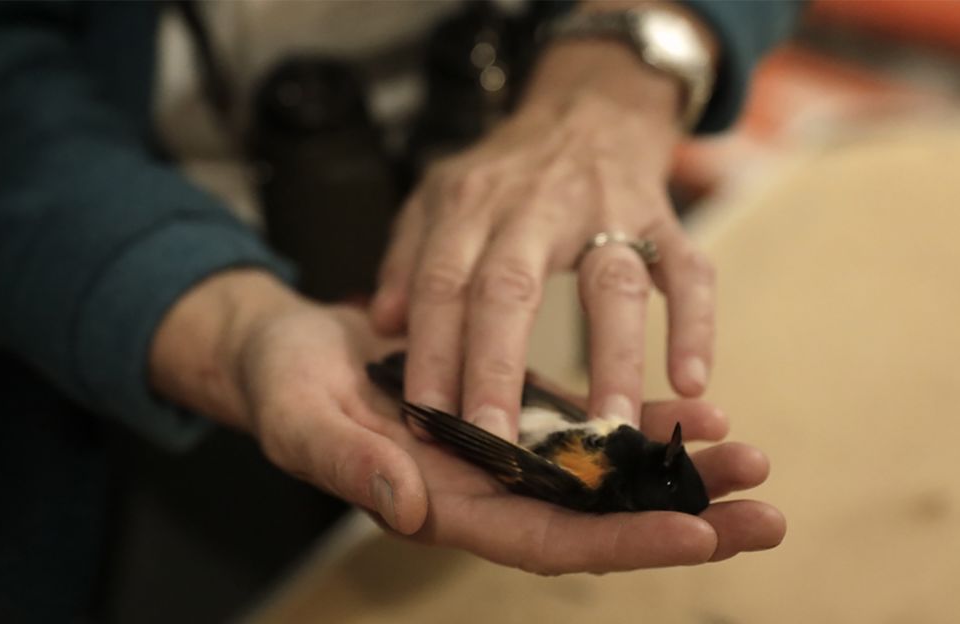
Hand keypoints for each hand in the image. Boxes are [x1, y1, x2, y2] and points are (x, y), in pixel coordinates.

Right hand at [151, 272, 782, 573]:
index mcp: (439, 501)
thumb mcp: (300, 418)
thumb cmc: (281, 385)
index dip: (617, 538)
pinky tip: (694, 405)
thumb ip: (348, 464)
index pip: (542, 537)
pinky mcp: (510, 403)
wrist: (285, 347)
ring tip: (748, 456)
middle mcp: (483, 485)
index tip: (696, 533)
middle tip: (764, 511)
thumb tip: (406, 506)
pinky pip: (585, 418)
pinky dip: (639, 413)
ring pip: (601, 469)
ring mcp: (502, 448)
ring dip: (675, 466)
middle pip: (594, 515)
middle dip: (678, 515)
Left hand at [370, 36, 716, 441]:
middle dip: (499, 368)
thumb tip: (384, 323)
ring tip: (607, 428)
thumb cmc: (507, 170)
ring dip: (612, 357)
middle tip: (497, 441)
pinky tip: (692, 380)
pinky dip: (694, 323)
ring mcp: (607, 211)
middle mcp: (534, 207)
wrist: (588, 105)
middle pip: (512, 288)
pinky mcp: (664, 217)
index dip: (431, 350)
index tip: (424, 419)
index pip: (442, 283)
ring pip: (610, 284)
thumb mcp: (440, 195)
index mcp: (470, 207)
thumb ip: (409, 255)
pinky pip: (688, 270)